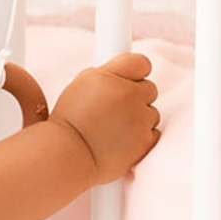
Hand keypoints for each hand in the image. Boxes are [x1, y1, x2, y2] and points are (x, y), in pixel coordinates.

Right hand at [47, 52, 160, 185]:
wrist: (67, 156)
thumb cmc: (69, 122)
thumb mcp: (80, 86)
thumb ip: (107, 75)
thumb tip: (126, 72)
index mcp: (110, 76)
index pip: (141, 62)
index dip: (136, 72)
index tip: (130, 79)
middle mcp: (128, 94)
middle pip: (150, 88)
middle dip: (136, 97)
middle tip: (115, 109)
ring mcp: (139, 118)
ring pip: (151, 112)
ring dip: (138, 118)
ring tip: (113, 128)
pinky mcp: (145, 140)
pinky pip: (153, 132)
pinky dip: (140, 136)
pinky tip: (120, 140)